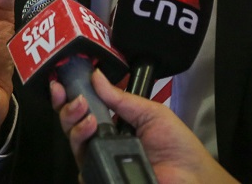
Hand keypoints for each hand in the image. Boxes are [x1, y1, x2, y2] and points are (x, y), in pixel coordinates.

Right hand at [51, 70, 238, 183]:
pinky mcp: (102, 177)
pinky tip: (92, 135)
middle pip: (71, 125)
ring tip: (88, 116)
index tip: (61, 83)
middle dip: (67, 108)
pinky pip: (83, 167)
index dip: (69, 96)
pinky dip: (83, 148)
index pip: (83, 110)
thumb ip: (121, 97)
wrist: (191, 174)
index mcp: (112, 125)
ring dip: (75, 125)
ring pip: (73, 144)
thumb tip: (96, 76)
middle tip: (77, 99)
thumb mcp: (149, 112)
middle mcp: (102, 143)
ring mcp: (101, 162)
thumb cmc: (177, 145)